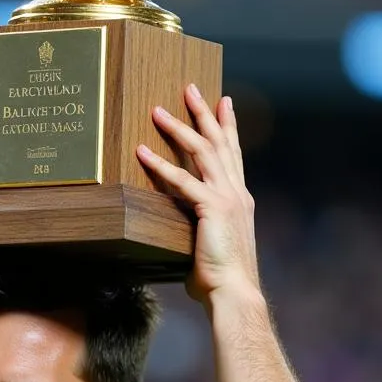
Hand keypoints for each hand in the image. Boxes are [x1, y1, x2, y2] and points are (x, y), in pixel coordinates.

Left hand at [136, 85, 259, 305]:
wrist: (234, 292)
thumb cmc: (220, 279)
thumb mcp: (211, 246)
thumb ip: (200, 231)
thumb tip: (180, 233)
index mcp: (240, 200)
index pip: (233, 155)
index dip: (228, 127)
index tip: (223, 103)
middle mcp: (237, 193)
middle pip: (219, 143)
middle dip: (204, 113)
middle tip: (191, 88)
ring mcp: (227, 198)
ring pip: (202, 152)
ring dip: (179, 128)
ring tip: (157, 110)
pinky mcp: (212, 208)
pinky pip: (182, 180)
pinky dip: (160, 164)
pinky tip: (142, 151)